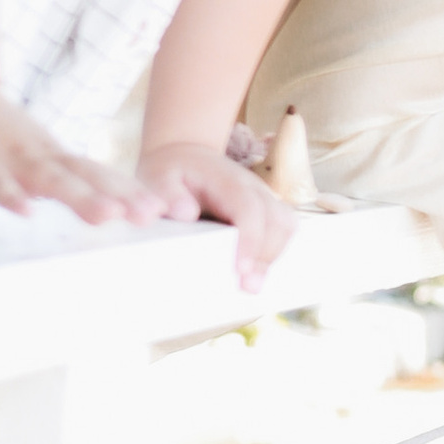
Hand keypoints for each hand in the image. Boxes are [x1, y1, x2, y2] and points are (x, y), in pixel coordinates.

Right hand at [0, 95, 158, 225]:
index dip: (131, 191)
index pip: (101, 174)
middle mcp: (42, 155)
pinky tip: (27, 213)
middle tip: (149, 215)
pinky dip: (10, 197)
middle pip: (85, 176)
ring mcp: (10, 158)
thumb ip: (70, 179)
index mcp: (58, 157)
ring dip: (78, 197)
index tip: (164, 210)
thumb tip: (113, 204)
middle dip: (118, 196)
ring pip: (47, 179)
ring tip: (106, 217)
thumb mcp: (40, 156)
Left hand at [136, 135, 298, 290]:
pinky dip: (275, 253)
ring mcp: (263, 198)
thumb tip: (186, 213)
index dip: (250, 239)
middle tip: (248, 288)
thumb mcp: (157, 177)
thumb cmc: (172, 172)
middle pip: (277, 220)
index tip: (240, 269)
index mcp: (227, 180)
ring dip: (273, 256)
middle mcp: (253, 188)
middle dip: (266, 256)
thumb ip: (164, 194)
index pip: (249, 208)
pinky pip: (283, 231)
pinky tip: (256, 272)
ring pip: (286, 225)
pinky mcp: (266, 211)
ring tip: (251, 284)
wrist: (185, 156)